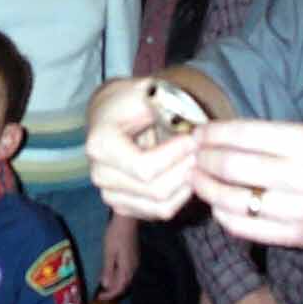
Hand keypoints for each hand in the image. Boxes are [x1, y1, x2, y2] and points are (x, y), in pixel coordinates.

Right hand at [85, 78, 199, 220]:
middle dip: (186, 170)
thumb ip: (164, 102)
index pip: (144, 167)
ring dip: (186, 186)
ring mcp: (110, 195)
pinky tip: (185, 175)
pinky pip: (161, 212)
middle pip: (156, 190)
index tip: (194, 139)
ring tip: (196, 163)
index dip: (176, 156)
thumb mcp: (144, 91)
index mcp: (100, 145)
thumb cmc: (129, 103)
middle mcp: (100, 174)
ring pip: (161, 206)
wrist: (110, 118)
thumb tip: (186, 121)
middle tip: (203, 151)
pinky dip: (179, 197)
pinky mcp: (123, 207)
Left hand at [97, 213, 137, 299]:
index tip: (98, 298)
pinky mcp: (133, 256)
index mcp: (127, 268)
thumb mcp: (109, 252)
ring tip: (104, 286)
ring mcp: (134, 262)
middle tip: (100, 294)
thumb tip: (105, 285)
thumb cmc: (116, 234)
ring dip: (115, 284)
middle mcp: (133, 267)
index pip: (119, 287)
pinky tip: (110, 273)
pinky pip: (126, 272)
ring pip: (125, 279)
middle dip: (112, 291)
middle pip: (124, 285)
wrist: (127, 219)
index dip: (109, 295)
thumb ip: (108, 269)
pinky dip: (118, 277)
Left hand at [191, 119, 302, 260]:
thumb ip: (276, 136)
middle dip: (203, 159)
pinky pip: (243, 227)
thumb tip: (223, 132)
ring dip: (206, 188)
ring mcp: (297, 210)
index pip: (246, 134)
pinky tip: (218, 204)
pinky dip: (223, 214)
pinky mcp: (293, 236)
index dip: (214, 133)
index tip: (199, 133)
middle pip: (232, 167)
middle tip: (192, 156)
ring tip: (197, 179)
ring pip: (232, 200)